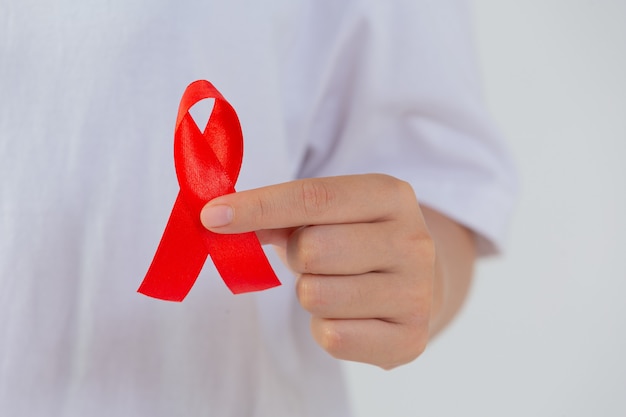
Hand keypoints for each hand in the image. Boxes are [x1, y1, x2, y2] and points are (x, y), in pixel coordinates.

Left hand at [200, 174, 435, 368]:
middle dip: (298, 256)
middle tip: (315, 258)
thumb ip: (278, 214)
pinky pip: (333, 336)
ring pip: (317, 295)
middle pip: (312, 248)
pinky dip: (324, 327)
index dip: (258, 206)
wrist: (412, 284)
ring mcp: (418, 292)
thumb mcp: (327, 214)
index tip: (212, 216)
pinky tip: (347, 314)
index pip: (314, 197)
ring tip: (335, 285)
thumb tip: (220, 219)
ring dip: (311, 293)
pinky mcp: (410, 338)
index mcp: (391, 196)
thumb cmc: (356, 241)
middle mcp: (413, 241)